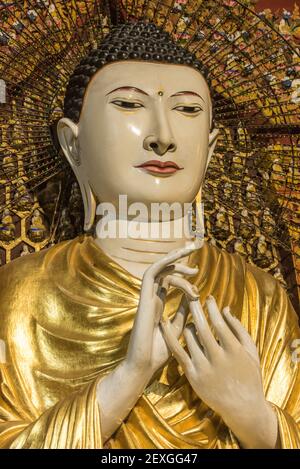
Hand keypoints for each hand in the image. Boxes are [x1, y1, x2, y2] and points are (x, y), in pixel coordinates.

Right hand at [125, 241, 201, 377]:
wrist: (144, 366)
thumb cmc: (158, 352)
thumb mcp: (177, 327)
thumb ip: (183, 311)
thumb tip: (194, 298)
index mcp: (157, 304)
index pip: (168, 280)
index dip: (182, 273)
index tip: (197, 274)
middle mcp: (151, 297)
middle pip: (163, 270)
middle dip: (179, 260)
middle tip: (196, 261)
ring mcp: (146, 297)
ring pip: (159, 269)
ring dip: (176, 262)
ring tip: (194, 270)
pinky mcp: (143, 299)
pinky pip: (151, 274)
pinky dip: (164, 264)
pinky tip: (181, 265)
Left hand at [161, 295, 277, 448]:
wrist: (242, 408)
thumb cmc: (250, 376)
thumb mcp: (251, 352)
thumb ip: (238, 328)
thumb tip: (225, 308)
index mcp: (234, 351)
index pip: (219, 322)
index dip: (213, 308)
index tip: (208, 297)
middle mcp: (217, 358)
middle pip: (202, 327)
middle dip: (196, 308)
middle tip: (192, 296)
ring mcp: (203, 368)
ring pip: (189, 337)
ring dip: (189, 324)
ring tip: (191, 320)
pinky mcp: (192, 376)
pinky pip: (177, 352)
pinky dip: (169, 336)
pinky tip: (164, 323)